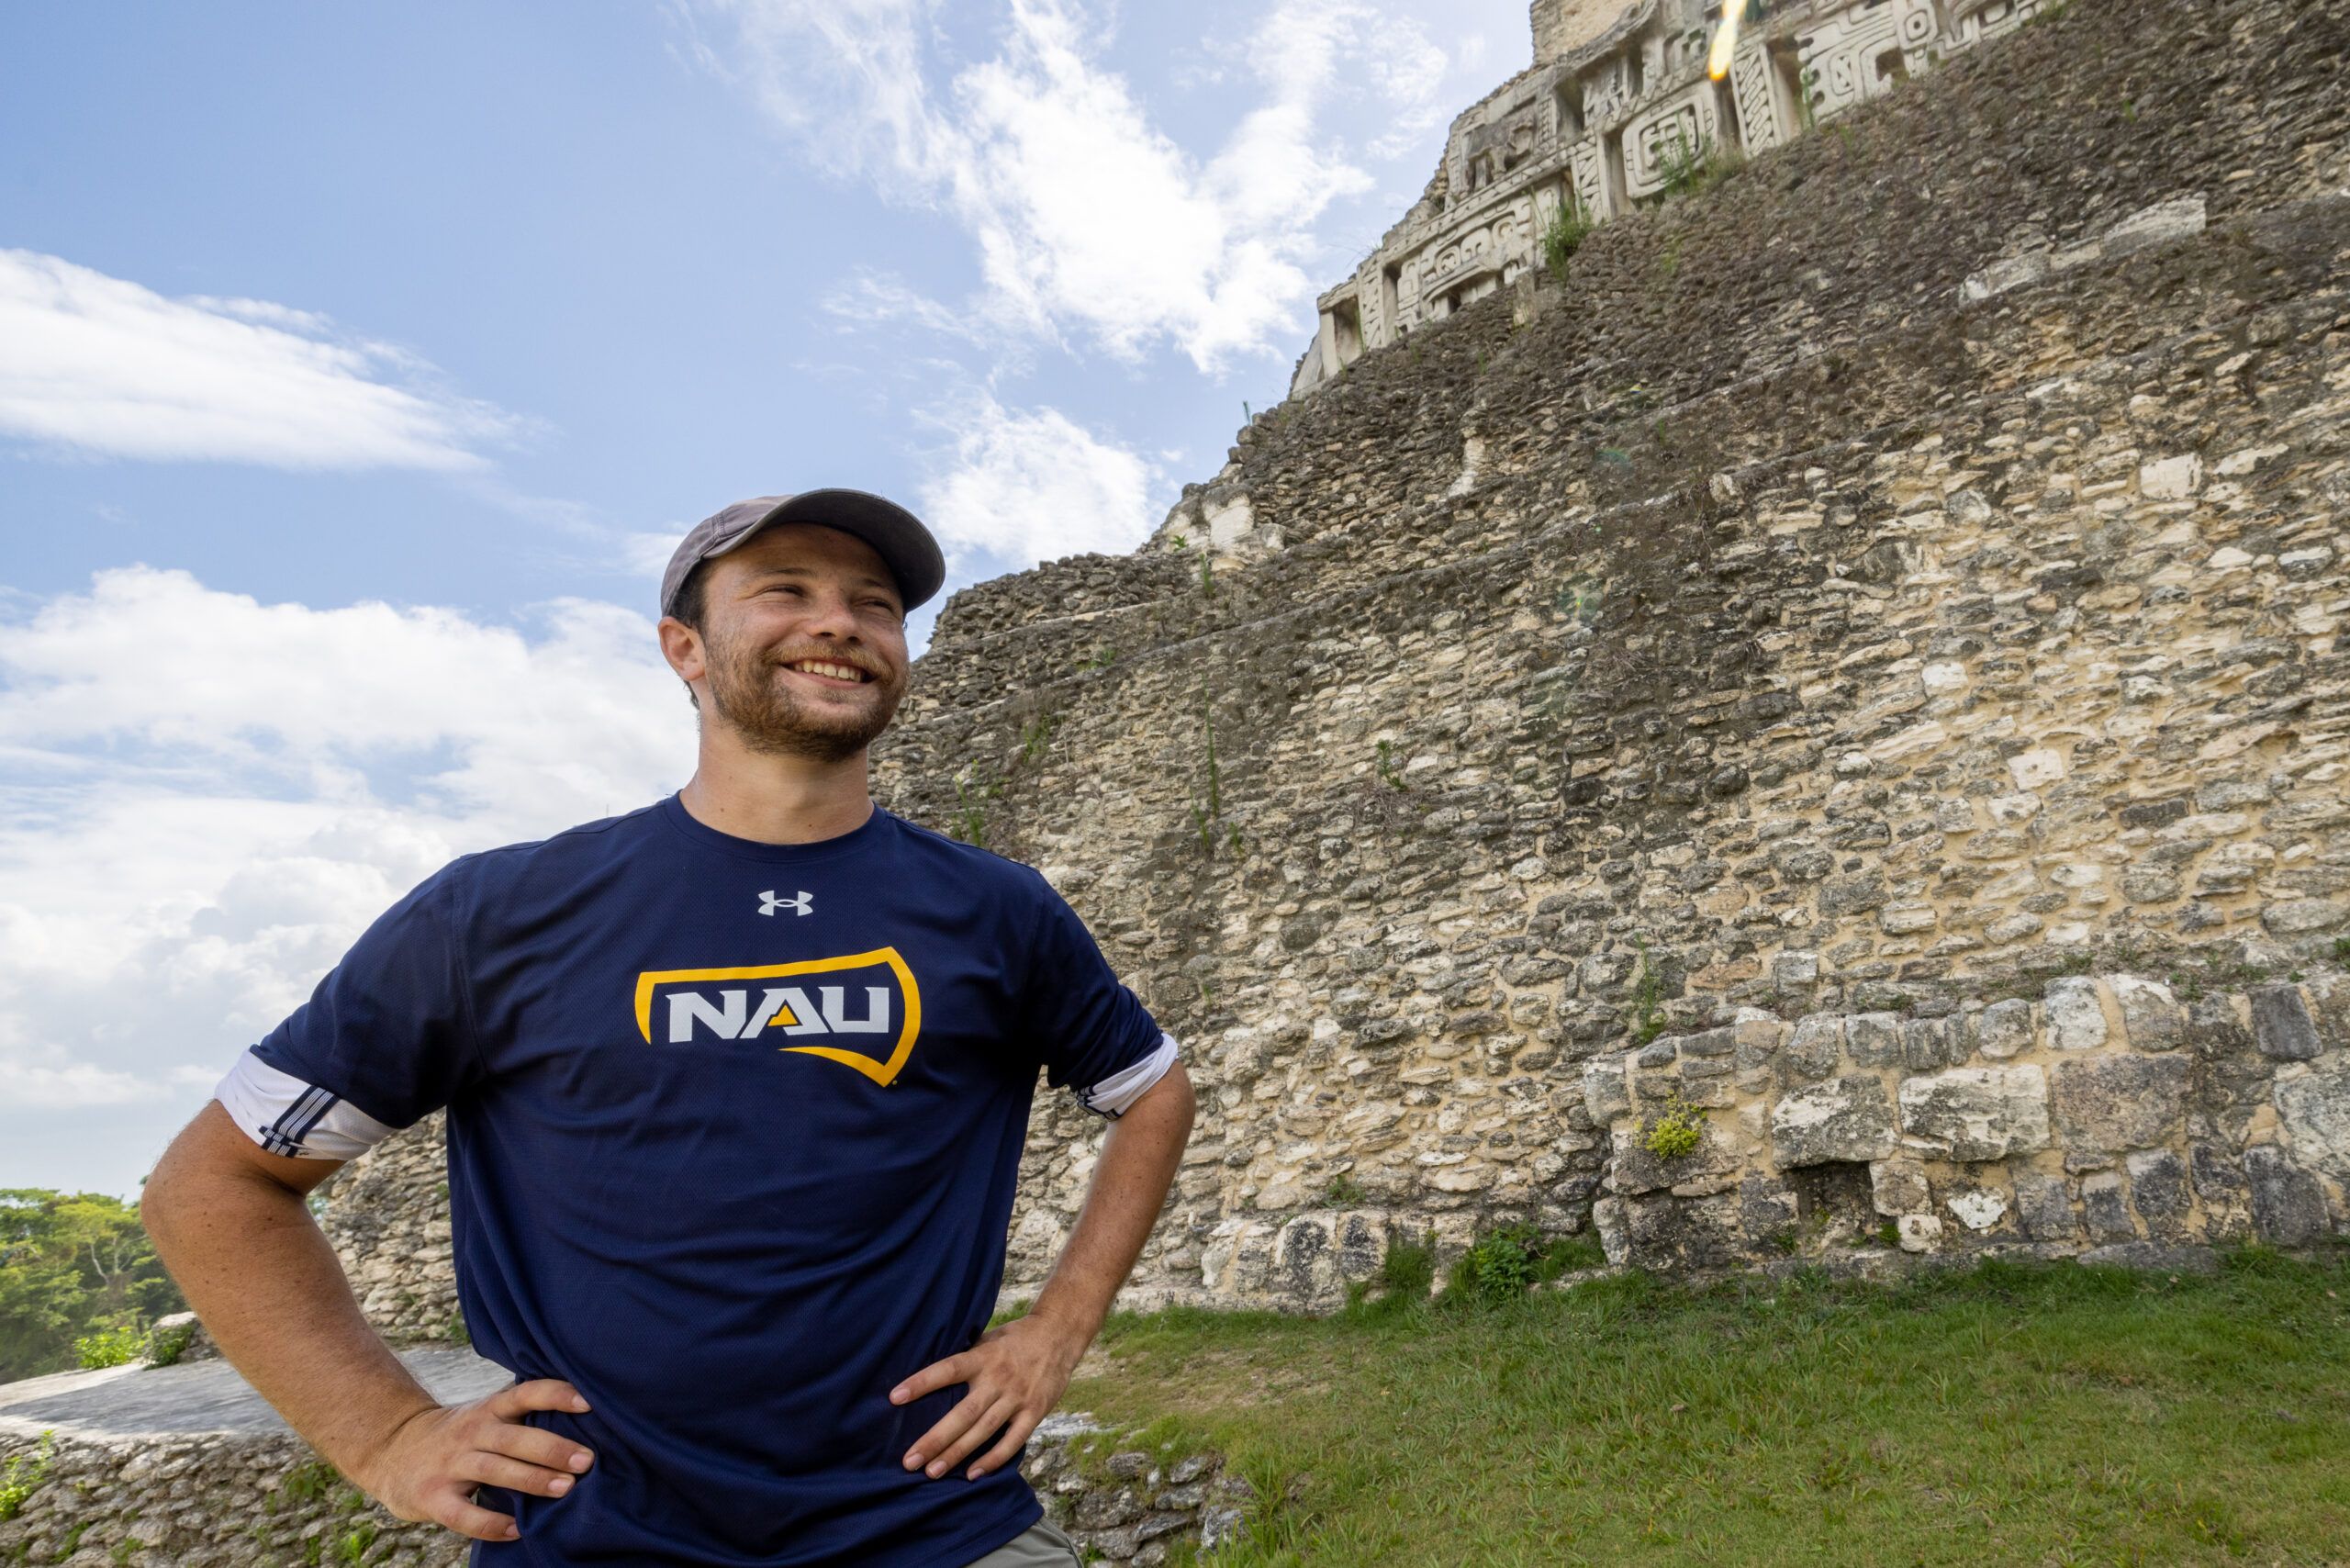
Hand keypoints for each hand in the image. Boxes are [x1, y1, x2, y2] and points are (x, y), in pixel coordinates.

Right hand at [351, 1379, 596, 1541]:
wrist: (392, 1450)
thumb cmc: (459, 1436)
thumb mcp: (486, 1417)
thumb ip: (522, 1421)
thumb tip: (587, 1428)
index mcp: (489, 1410)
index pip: (524, 1394)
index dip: (555, 1394)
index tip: (589, 1402)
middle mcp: (471, 1432)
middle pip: (514, 1437)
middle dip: (552, 1448)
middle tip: (587, 1460)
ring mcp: (450, 1464)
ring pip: (494, 1470)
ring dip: (531, 1479)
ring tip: (566, 1488)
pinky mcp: (432, 1496)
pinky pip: (463, 1514)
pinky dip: (491, 1524)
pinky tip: (518, 1530)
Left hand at [891, 1314, 1088, 1481]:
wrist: (1059, 1335)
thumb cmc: (1015, 1338)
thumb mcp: (988, 1339)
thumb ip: (966, 1358)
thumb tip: (930, 1376)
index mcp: (983, 1357)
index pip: (947, 1370)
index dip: (922, 1383)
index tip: (895, 1398)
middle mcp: (998, 1379)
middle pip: (963, 1414)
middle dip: (935, 1439)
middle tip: (909, 1461)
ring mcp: (1017, 1398)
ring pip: (983, 1431)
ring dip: (957, 1454)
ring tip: (932, 1472)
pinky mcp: (1034, 1412)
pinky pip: (1012, 1441)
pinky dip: (993, 1459)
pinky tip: (973, 1474)